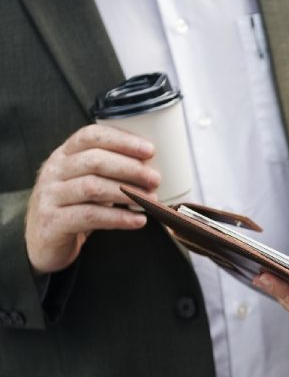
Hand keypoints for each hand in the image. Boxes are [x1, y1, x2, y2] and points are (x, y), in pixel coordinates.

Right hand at [25, 125, 160, 273]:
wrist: (44, 240)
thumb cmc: (74, 205)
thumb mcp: (87, 180)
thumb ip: (111, 169)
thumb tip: (154, 166)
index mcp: (65, 154)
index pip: (91, 136)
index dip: (122, 140)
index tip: (149, 150)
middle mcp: (54, 170)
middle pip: (95, 160)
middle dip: (131, 168)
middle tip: (156, 179)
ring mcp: (50, 195)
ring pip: (92, 187)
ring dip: (127, 193)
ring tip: (151, 199)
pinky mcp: (53, 221)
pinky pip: (89, 216)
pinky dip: (119, 217)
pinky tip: (138, 220)